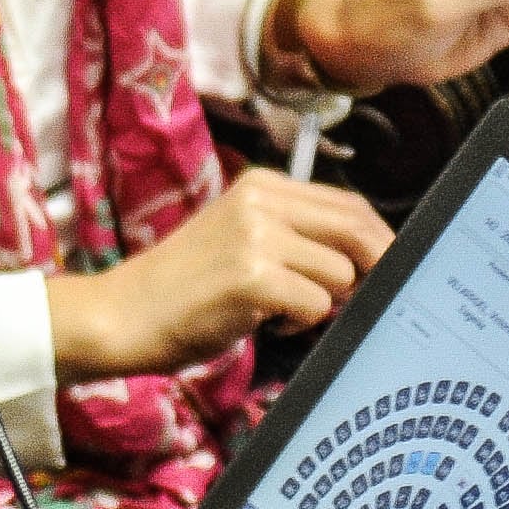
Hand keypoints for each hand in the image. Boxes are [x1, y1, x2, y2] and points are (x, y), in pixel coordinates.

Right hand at [48, 170, 393, 378]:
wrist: (121, 314)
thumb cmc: (182, 288)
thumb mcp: (240, 239)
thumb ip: (295, 237)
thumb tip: (370, 258)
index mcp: (261, 185)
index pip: (348, 204)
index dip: (378, 240)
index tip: (388, 269)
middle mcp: (261, 201)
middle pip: (357, 229)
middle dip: (376, 267)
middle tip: (367, 297)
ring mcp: (256, 236)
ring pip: (341, 274)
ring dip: (323, 303)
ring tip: (280, 310)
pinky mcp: (253, 276)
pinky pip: (316, 304)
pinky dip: (301, 323)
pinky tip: (266, 322)